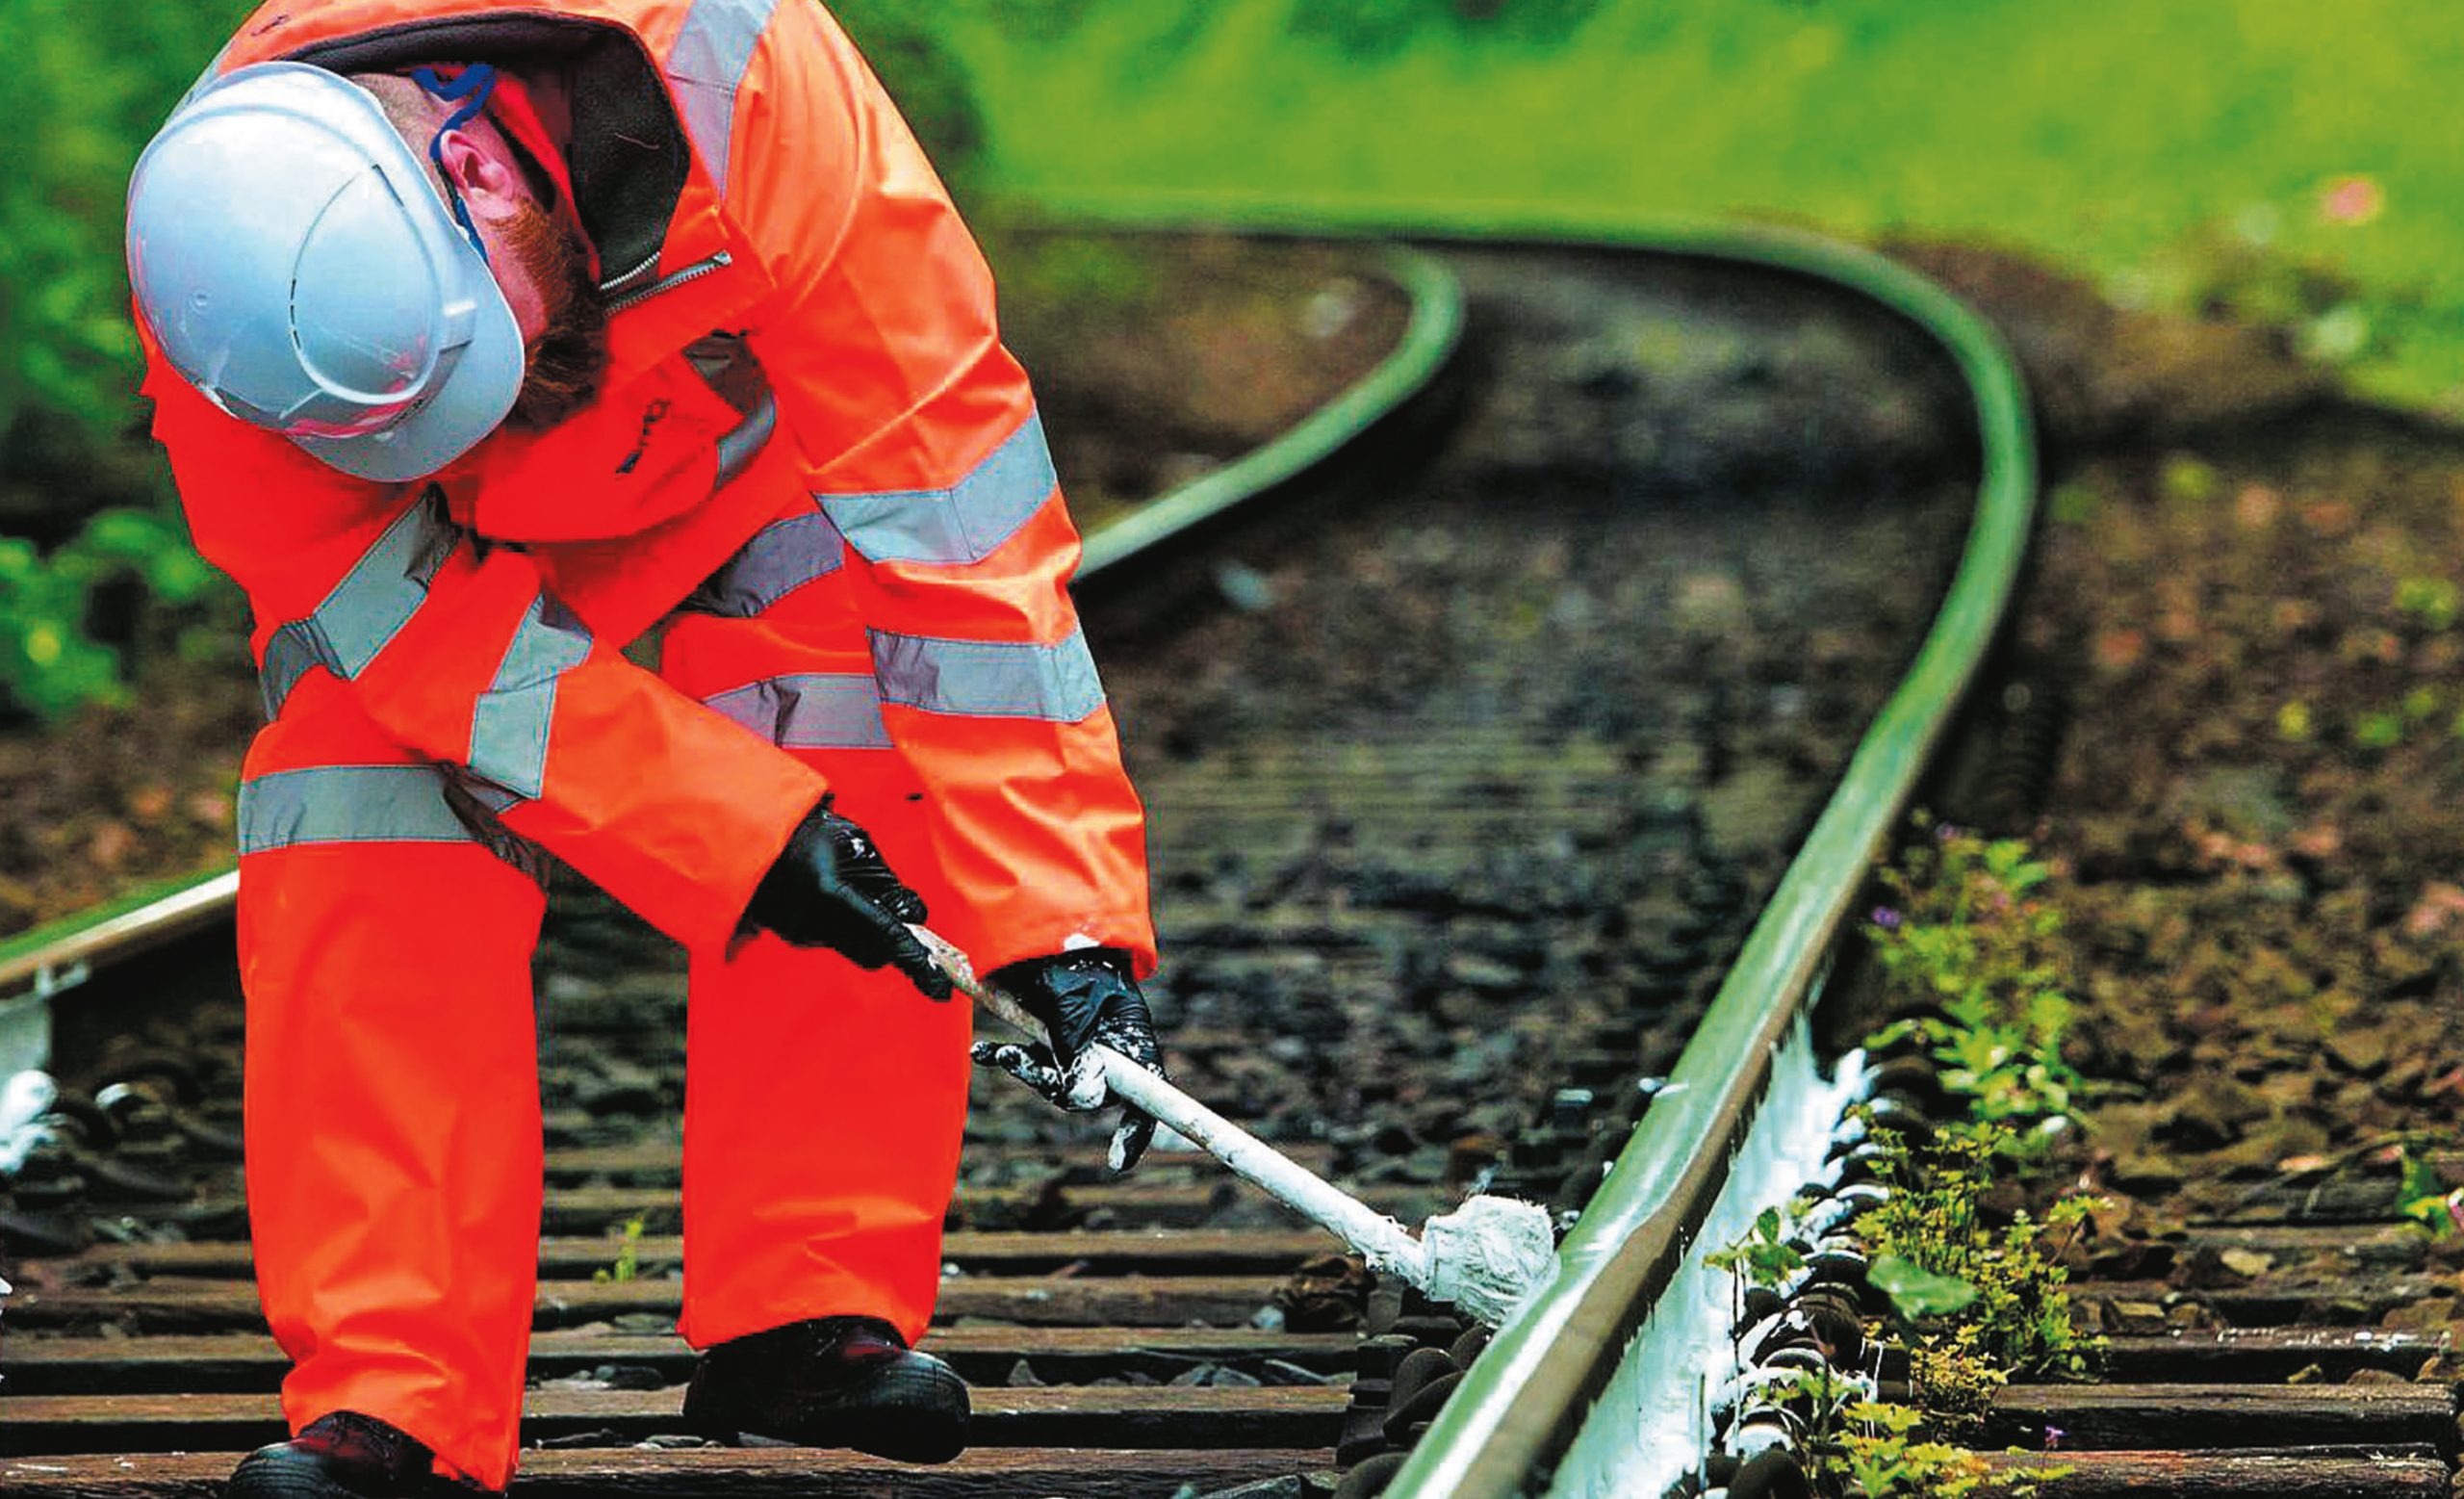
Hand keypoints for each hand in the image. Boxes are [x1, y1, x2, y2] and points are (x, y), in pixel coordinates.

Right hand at [742, 800, 952, 999]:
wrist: (765, 835)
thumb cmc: (817, 834)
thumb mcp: (861, 848)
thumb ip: (888, 885)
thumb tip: (912, 917)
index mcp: (831, 893)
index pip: (887, 934)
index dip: (917, 961)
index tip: (941, 987)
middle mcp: (812, 920)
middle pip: (873, 952)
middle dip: (890, 940)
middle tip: (892, 908)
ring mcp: (799, 932)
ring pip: (855, 947)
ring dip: (867, 930)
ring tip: (851, 891)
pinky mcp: (794, 936)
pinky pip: (834, 939)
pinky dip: (844, 924)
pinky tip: (830, 896)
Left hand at [973, 948, 1166, 1173]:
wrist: (1050, 934)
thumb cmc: (1076, 960)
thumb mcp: (1078, 1000)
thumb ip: (1076, 1044)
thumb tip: (1077, 1092)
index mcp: (1131, 1041)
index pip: (1147, 1094)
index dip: (1137, 1130)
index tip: (1118, 1161)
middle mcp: (1106, 1051)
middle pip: (1088, 1091)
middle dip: (1057, 1085)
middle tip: (1025, 1062)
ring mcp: (1075, 1048)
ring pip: (1052, 1080)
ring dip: (1026, 1069)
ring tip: (1004, 1053)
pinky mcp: (1046, 1040)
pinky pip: (1027, 1060)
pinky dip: (1003, 1057)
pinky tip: (982, 1051)